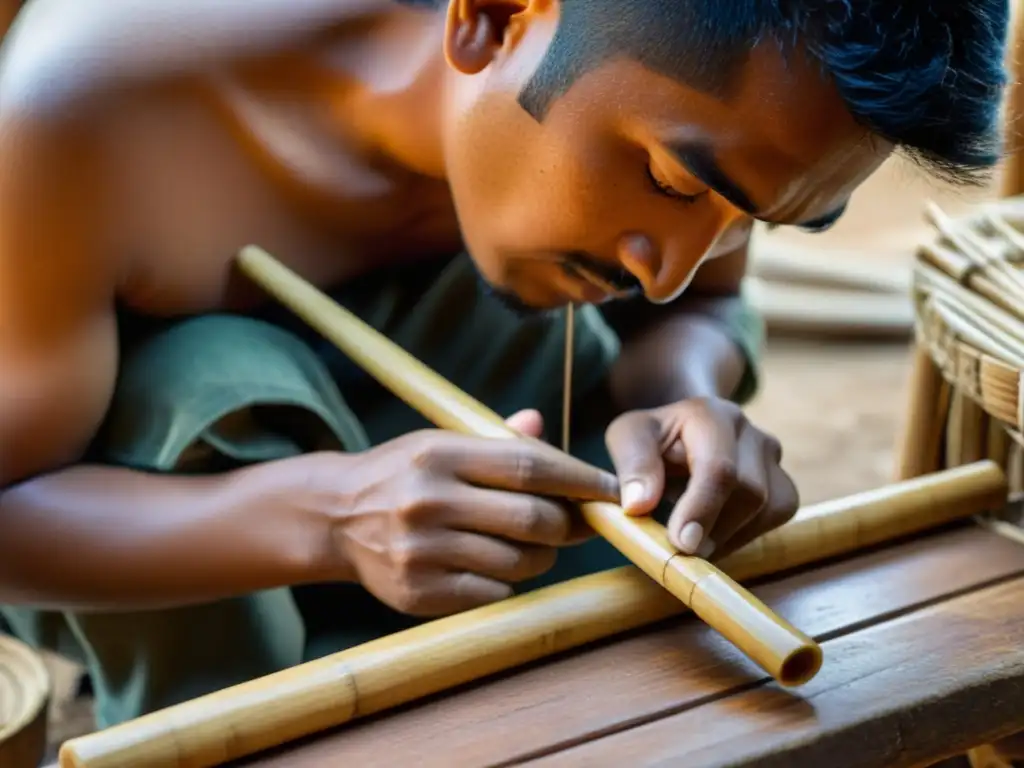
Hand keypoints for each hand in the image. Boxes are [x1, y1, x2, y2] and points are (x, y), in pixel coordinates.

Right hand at [331, 410, 618, 616]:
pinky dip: (507, 583)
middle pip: (533, 519)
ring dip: (542, 556)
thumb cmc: (402, 474)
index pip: (529, 466)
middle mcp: (428, 500)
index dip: (580, 479)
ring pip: (518, 562)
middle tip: (576, 524)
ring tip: (534, 545)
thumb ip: (494, 439)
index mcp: (439, 454)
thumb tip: (539, 422)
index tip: (610, 490)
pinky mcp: (416, 592)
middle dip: (568, 525)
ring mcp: (421, 551)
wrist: (334, 517)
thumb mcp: (438, 442)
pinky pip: (492, 593)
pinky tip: (496, 566)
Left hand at [605, 397, 798, 559]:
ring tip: (690, 537)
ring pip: (769, 508)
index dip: (702, 509)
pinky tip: (712, 533)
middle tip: (679, 551)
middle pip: (750, 492)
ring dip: (727, 536)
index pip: (718, 467)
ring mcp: (772, 456)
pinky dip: (743, 535)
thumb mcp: (628, 438)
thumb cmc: (653, 438)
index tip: (682, 544)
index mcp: (709, 415)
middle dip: (714, 530)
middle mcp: (749, 431)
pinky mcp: (783, 482)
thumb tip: (639, 504)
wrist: (682, 433)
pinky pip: (777, 517)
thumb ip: (632, 464)